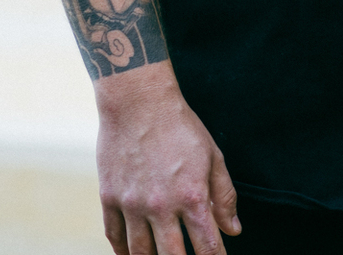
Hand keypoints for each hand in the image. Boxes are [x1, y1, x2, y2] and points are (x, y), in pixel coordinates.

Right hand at [93, 63, 240, 254]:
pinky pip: (114, 236)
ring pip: (140, 252)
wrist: (139, 102)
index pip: (208, 246)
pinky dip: (122, 251)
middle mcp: (162, 206)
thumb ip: (224, 196)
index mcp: (192, 196)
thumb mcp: (213, 156)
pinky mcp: (109, 197)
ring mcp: (132, 204)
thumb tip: (233, 229)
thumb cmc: (181, 126)